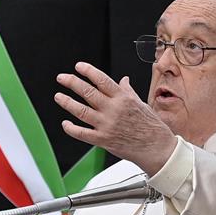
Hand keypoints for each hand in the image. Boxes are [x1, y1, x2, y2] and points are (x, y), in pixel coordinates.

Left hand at [54, 62, 176, 175]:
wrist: (157, 148)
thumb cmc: (151, 127)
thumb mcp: (141, 104)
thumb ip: (128, 92)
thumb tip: (123, 80)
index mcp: (123, 98)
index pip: (101, 80)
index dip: (88, 71)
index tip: (78, 67)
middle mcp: (113, 110)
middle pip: (88, 92)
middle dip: (72, 82)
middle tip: (62, 78)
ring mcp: (107, 125)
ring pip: (81, 111)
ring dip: (67, 103)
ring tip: (59, 96)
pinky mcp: (103, 140)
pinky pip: (82, 133)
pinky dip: (71, 129)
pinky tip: (65, 124)